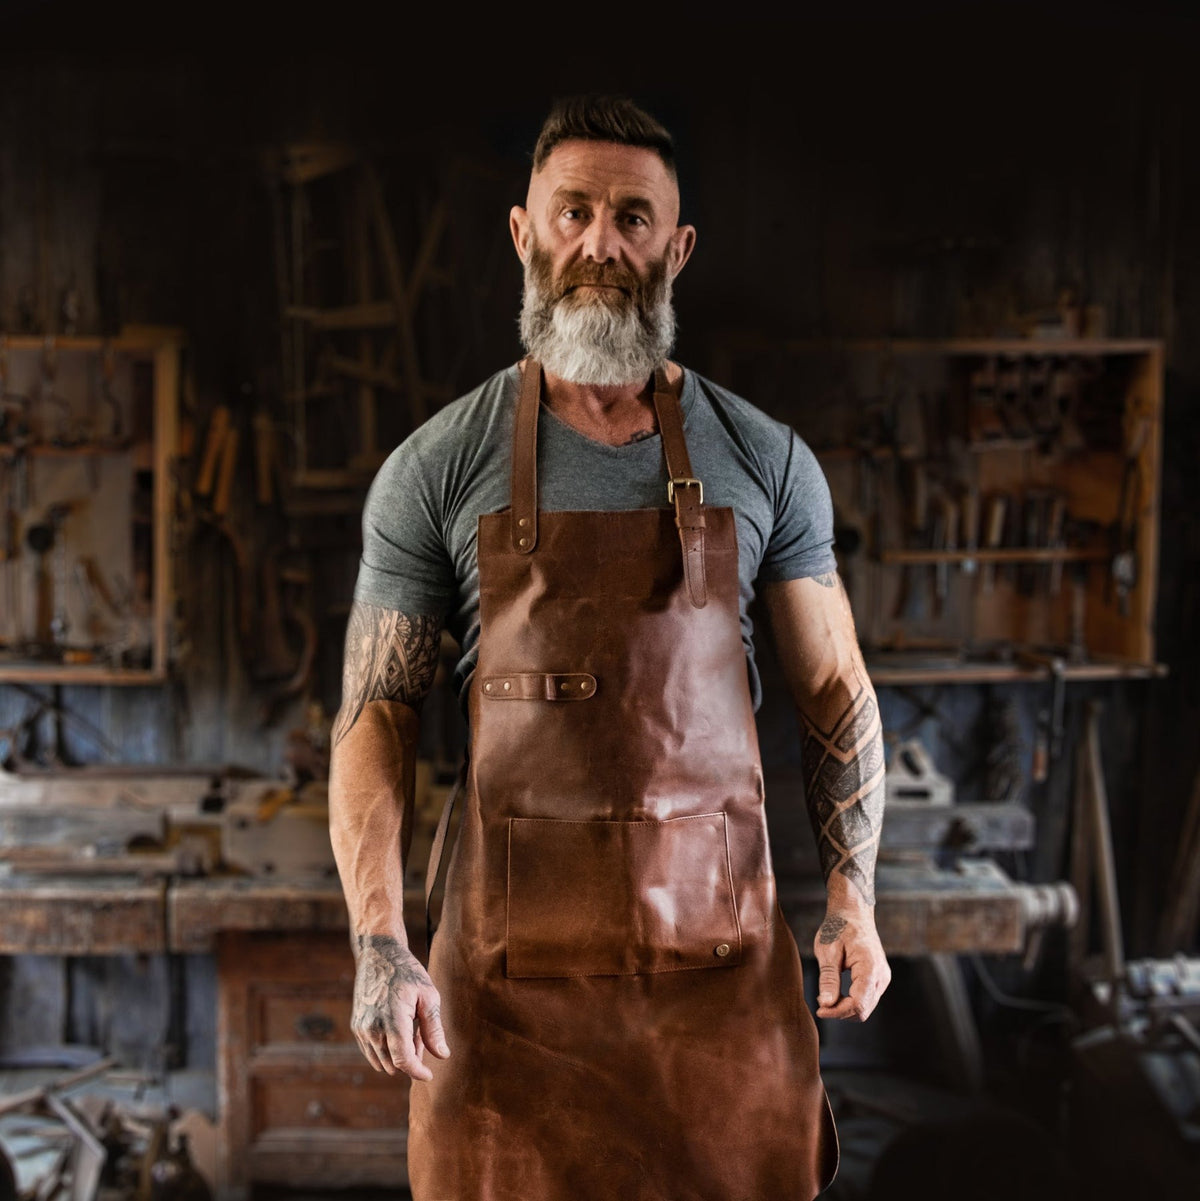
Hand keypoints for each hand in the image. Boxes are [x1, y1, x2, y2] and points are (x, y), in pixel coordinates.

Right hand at [351, 934, 449, 1079]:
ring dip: (398, 1055)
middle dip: (411, 1059)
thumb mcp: (428, 995)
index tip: (429, 1075)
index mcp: (393, 1020)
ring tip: (411, 1030)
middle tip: (422, 1036)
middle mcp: (372, 1028)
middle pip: (394, 1063)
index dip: (418, 1072)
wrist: (378, 955)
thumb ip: (434, 1028)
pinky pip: (372, 1052)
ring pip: (382, 1061)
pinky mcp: (356, 1028)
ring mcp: (362, 1029)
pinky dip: (387, 1050)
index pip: (403, 1060)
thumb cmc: (407, 973)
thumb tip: (442, 1056)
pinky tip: (398, 1030)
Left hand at [813, 907, 889, 1021]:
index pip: (858, 1004)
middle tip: (820, 1003)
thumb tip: (826, 1004)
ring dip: (846, 1008)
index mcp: (870, 968)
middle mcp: (882, 976)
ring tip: (827, 996)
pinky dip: (852, 1001)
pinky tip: (837, 993)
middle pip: (863, 1010)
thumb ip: (828, 978)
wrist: (852, 913)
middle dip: (841, 1011)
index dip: (838, 1012)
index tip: (819, 1009)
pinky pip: (867, 998)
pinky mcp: (879, 978)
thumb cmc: (838, 927)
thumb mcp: (828, 951)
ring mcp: (883, 978)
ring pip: (866, 1007)